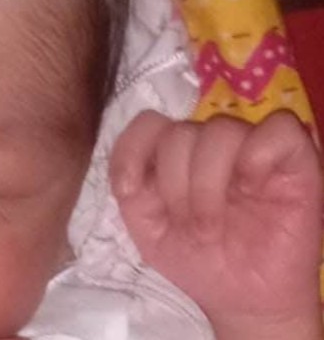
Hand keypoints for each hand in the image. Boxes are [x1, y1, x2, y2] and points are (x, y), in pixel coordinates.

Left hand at [110, 111, 322, 338]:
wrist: (245, 301)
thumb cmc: (198, 261)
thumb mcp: (148, 229)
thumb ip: (132, 191)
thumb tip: (128, 171)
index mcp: (175, 157)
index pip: (149, 123)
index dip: (132, 151)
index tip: (129, 192)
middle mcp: (211, 146)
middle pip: (181, 133)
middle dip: (175, 185)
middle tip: (192, 228)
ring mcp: (252, 148)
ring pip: (221, 130)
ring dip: (208, 183)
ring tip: (213, 225)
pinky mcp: (296, 159)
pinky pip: (279, 129)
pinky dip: (257, 157)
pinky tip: (253, 188)